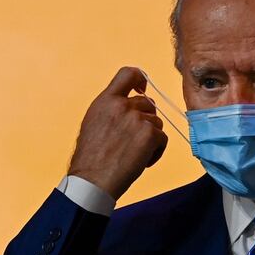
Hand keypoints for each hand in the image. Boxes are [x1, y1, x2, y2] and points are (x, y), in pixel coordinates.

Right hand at [67, 66, 167, 200]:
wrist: (92, 180)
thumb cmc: (91, 158)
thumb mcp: (94, 122)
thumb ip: (112, 109)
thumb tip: (134, 103)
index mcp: (105, 101)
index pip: (128, 74)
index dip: (140, 78)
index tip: (142, 89)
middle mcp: (121, 105)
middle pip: (148, 104)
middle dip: (146, 121)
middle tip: (134, 141)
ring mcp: (137, 118)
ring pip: (157, 123)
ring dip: (150, 139)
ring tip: (133, 154)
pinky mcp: (149, 134)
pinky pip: (162, 139)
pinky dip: (156, 152)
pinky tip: (141, 161)